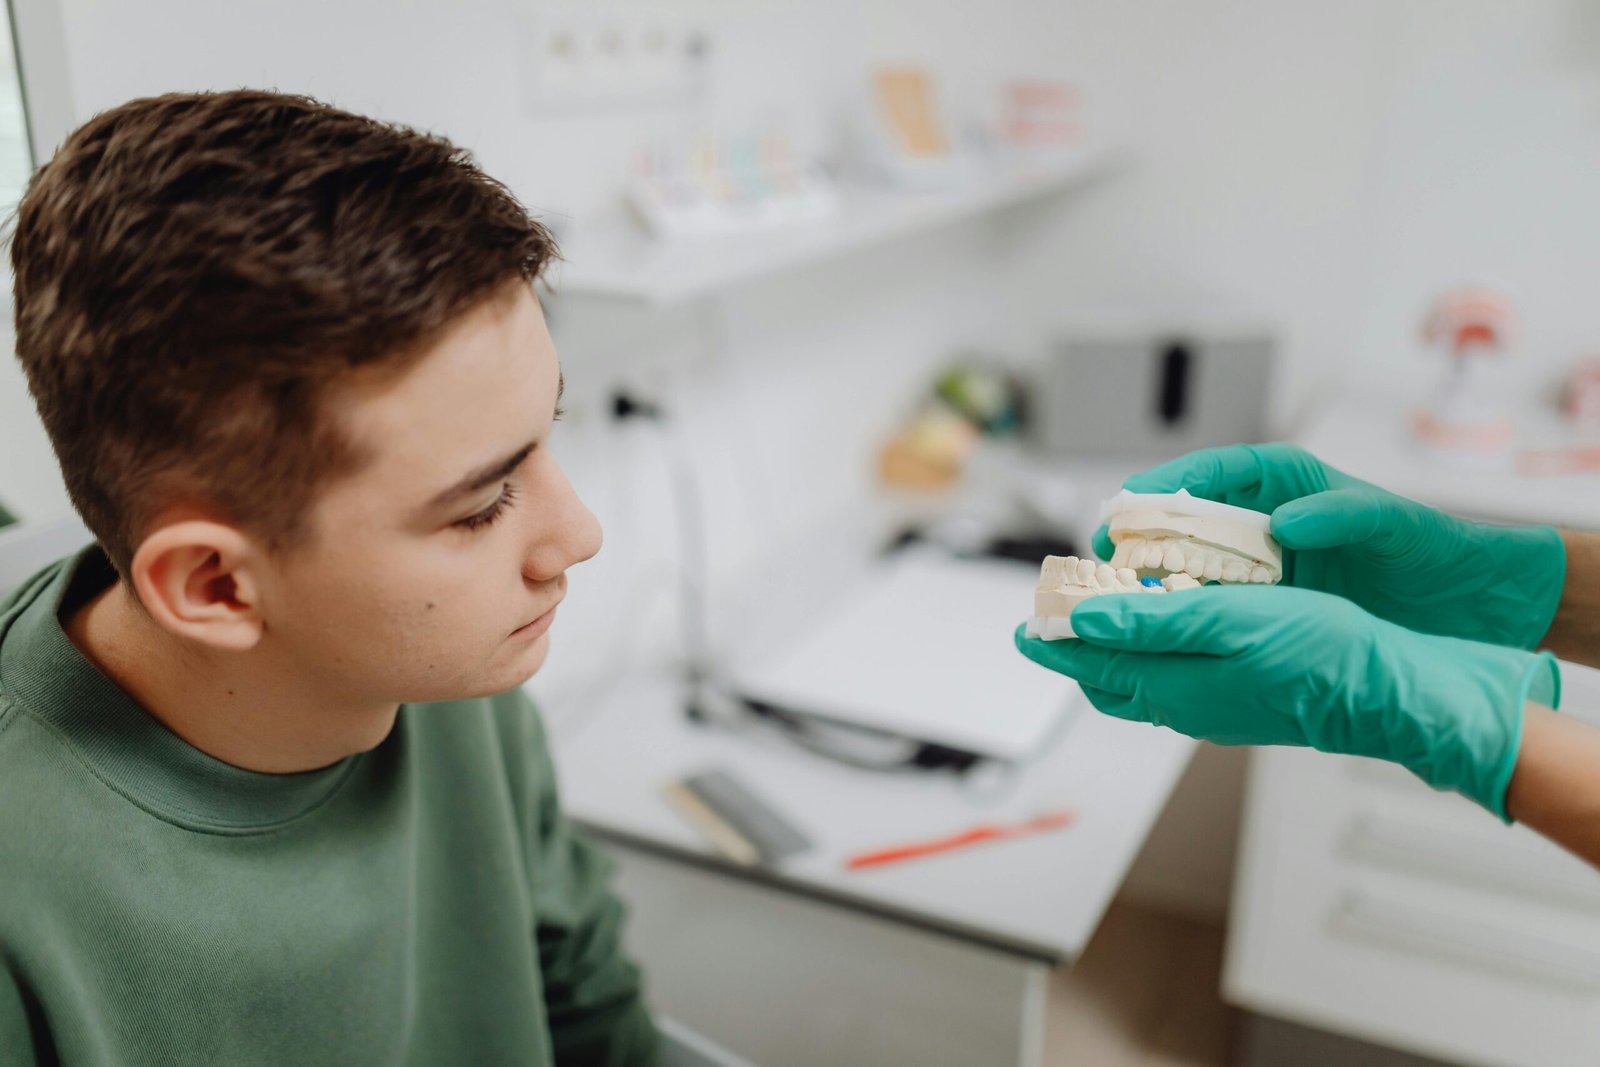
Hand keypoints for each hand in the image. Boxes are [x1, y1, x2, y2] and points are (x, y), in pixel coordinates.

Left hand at [1014, 585, 1559, 818]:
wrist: (1390, 694)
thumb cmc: (1321, 655)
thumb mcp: (1228, 621)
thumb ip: (1151, 621)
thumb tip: (1084, 621)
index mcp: (1175, 688)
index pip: (1091, 667)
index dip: (1054, 643)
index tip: (1026, 625)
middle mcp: (1188, 706)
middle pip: (1110, 681)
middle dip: (1078, 650)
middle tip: (1055, 619)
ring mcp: (1217, 708)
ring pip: (1144, 681)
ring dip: (1117, 649)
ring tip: (1102, 618)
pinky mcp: (1244, 700)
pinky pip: (1179, 680)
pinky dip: (1158, 653)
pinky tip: (1171, 630)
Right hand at [1091, 443, 1564, 649]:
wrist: (1464, 602)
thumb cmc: (1430, 547)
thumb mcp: (1387, 524)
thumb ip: (1338, 516)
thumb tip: (1286, 522)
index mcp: (1284, 482)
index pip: (1210, 473)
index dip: (1164, 488)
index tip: (1131, 505)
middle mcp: (1262, 518)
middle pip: (1181, 518)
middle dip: (1137, 534)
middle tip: (1103, 554)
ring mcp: (1259, 562)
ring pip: (1187, 562)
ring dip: (1150, 577)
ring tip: (1114, 594)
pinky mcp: (1264, 601)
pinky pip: (1211, 602)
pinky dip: (1182, 612)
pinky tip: (1158, 629)